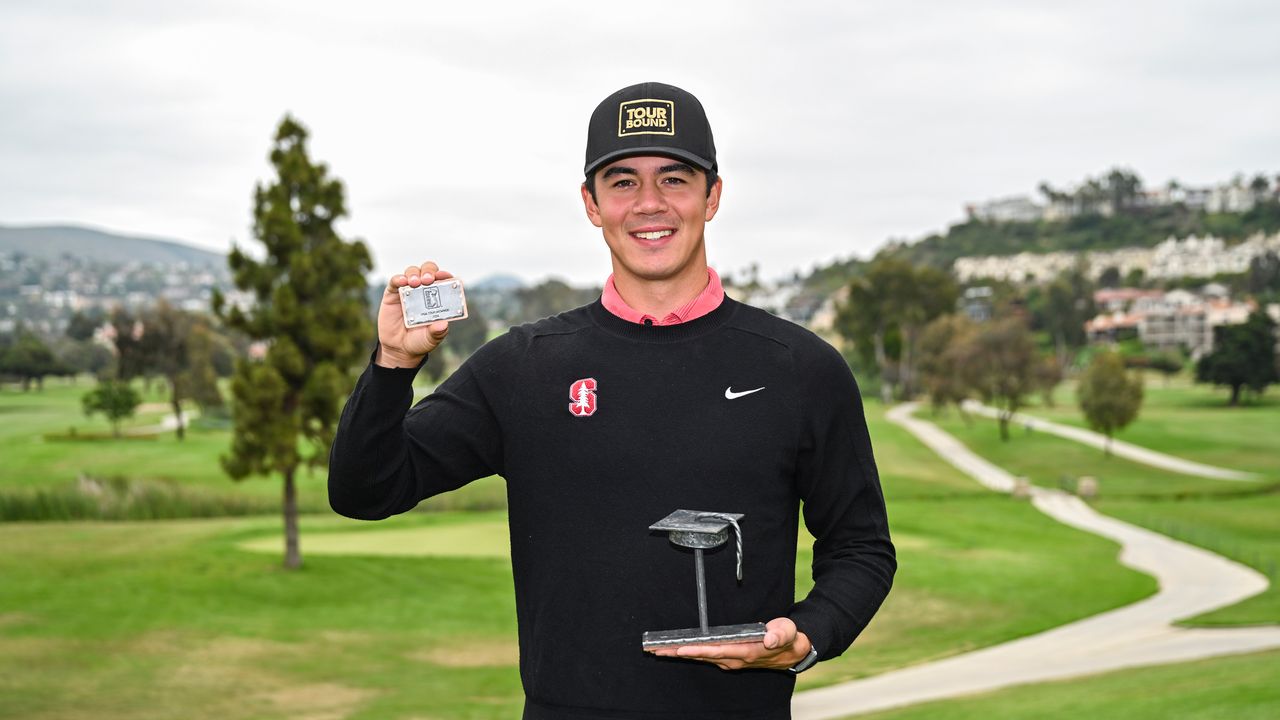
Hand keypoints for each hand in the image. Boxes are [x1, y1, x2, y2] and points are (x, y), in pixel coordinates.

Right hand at [375, 261, 453, 367]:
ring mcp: (409, 290)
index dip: (445, 276)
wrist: (399, 348)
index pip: (444, 280)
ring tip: (415, 283)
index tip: (445, 276)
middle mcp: (424, 290)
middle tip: (428, 280)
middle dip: (429, 272)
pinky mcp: (393, 293)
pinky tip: (402, 282)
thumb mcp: (431, 339)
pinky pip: (395, 281)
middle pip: (428, 271)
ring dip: (415, 274)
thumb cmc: (420, 341)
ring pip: (413, 272)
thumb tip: (444, 325)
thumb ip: (437, 332)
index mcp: (438, 298)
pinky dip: (399, 278)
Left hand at [645, 617, 812, 671]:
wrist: (793, 651)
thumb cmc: (788, 638)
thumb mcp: (788, 632)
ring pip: (701, 657)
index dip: (699, 650)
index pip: (717, 651)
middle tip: (657, 649)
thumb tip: (769, 638)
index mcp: (747, 652)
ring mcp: (731, 660)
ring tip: (659, 649)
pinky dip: (690, 653)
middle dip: (679, 653)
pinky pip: (705, 656)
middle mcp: (735, 659)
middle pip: (702, 656)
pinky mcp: (728, 658)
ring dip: (680, 654)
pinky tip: (677, 650)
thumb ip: (779, 634)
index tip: (681, 649)